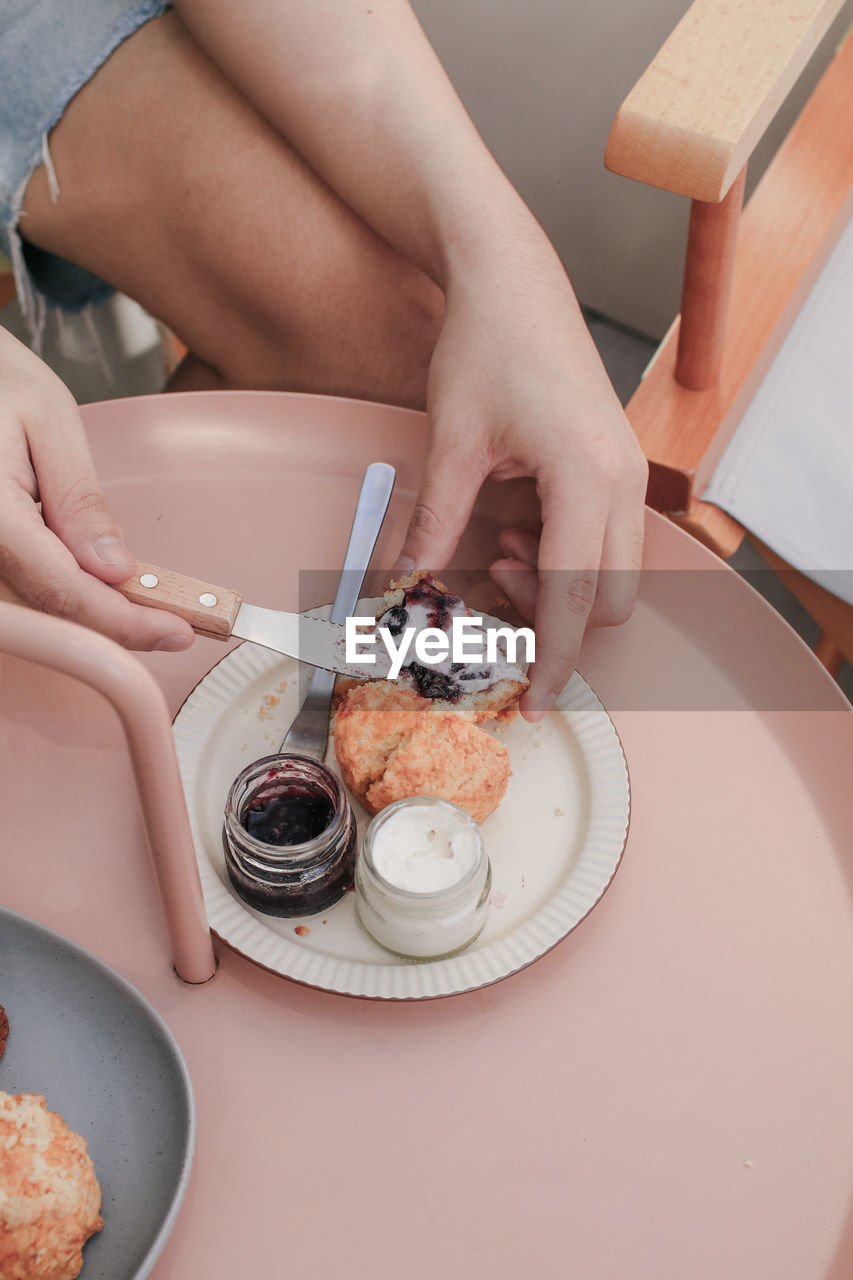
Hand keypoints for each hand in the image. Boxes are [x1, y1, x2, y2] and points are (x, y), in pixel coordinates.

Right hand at [0, 328, 194, 650]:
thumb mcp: (49, 423)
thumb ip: (80, 502)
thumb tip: (116, 569)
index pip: (62, 590)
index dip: (124, 621)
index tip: (179, 630)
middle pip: (50, 610)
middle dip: (118, 625)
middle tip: (176, 625)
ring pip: (38, 608)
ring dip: (97, 615)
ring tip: (151, 607)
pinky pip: (25, 587)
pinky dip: (72, 593)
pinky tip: (107, 586)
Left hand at [396, 260, 647, 720]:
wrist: (513, 281)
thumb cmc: (485, 348)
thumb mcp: (450, 443)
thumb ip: (435, 524)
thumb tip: (405, 587)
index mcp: (586, 475)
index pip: (577, 595)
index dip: (556, 658)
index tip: (536, 701)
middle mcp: (623, 479)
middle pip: (609, 598)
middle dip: (555, 616)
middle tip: (491, 585)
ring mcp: (628, 473)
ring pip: (612, 574)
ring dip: (557, 584)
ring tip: (500, 545)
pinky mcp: (618, 467)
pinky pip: (603, 541)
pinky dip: (563, 556)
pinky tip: (519, 526)